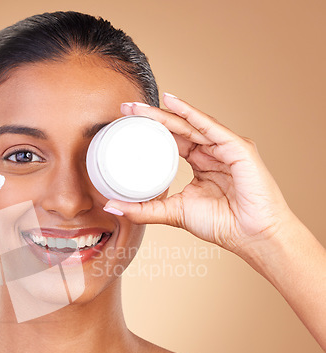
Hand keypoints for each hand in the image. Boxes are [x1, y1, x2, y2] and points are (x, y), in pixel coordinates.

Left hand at [105, 94, 293, 257]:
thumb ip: (144, 210)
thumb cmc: (221, 224)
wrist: (251, 237)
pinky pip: (211, 127)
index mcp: (201, 163)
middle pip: (179, 128)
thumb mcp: (173, 213)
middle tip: (127, 109)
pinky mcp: (239, 148)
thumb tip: (112, 207)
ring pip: (191, 124)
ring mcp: (226, 147)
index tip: (126, 125)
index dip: (151, 131)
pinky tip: (173, 103)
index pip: (172, 140)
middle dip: (152, 117)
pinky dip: (191, 114)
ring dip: (165, 113)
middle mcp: (213, 151)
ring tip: (140, 107)